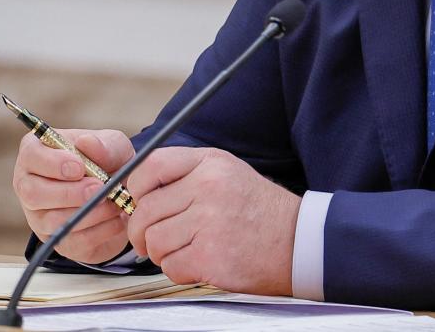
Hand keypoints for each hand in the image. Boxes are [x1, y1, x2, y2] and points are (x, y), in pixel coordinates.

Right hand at [12, 128, 134, 263]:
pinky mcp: (56, 241)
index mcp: (36, 154)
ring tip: (113, 202)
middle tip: (98, 187)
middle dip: (69, 193)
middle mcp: (30, 185)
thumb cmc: (108, 162)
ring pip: (52, 221)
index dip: (53, 164)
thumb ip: (103, 144)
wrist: (121, 194)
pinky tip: (114, 219)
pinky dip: (98, 231)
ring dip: (88, 212)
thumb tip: (86, 142)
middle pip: (33, 193)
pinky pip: (71, 242)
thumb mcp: (113, 146)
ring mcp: (39, 217)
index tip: (79, 167)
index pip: (31, 157)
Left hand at [126, 147, 300, 294]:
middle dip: (141, 231)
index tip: (138, 203)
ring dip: (161, 253)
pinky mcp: (211, 256)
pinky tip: (198, 263)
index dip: (135, 188)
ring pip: (155, 241)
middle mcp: (208, 188)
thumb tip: (138, 193)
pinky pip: (171, 266)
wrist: (298, 241)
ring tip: (182, 250)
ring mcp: (209, 223)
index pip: (151, 166)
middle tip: (149, 239)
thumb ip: (185, 175)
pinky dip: (178, 270)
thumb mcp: (226, 173)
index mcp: (209, 163)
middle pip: (146, 210)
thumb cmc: (259, 211)